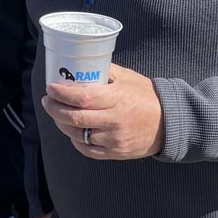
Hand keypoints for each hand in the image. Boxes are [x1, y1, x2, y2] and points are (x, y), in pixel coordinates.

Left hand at [41, 63, 163, 159]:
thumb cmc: (147, 97)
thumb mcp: (128, 78)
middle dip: (55, 109)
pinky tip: (72, 131)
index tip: (51, 87)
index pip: (82, 98)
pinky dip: (76, 140)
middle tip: (47, 101)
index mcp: (117, 98)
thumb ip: (105, 71)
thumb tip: (81, 64)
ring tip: (57, 114)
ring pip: (78, 135)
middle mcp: (114, 120)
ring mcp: (114, 139)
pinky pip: (88, 150)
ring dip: (62, 124)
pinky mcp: (116, 153)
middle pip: (75, 118)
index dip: (62, 94)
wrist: (170, 124)